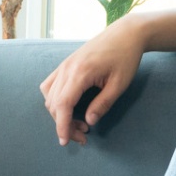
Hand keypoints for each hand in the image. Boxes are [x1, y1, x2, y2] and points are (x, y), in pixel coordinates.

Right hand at [39, 20, 144, 145]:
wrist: (126, 33)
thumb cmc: (125, 57)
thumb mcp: (119, 84)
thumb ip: (103, 104)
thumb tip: (89, 121)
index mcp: (80, 73)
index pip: (62, 105)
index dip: (62, 126)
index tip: (65, 141)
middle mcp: (67, 68)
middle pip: (54, 103)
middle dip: (64, 124)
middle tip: (83, 135)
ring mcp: (64, 65)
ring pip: (49, 95)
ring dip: (59, 113)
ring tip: (79, 122)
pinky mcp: (65, 64)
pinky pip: (50, 85)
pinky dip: (55, 100)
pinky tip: (69, 107)